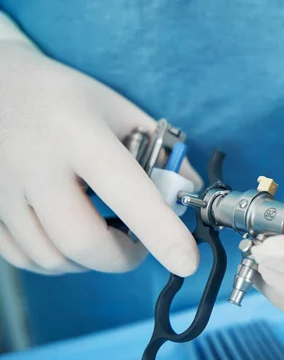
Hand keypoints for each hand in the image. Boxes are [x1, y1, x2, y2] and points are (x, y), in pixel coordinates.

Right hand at [0, 42, 201, 274]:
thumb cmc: (65, 97)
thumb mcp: (118, 109)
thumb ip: (158, 151)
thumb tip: (188, 192)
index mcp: (78, 133)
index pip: (127, 193)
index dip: (161, 234)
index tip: (187, 262)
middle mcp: (33, 163)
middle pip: (83, 242)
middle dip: (123, 257)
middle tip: (138, 245)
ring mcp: (1, 189)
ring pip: (52, 258)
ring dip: (90, 261)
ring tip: (104, 235)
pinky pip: (23, 258)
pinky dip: (57, 260)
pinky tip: (69, 238)